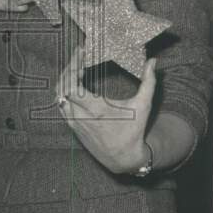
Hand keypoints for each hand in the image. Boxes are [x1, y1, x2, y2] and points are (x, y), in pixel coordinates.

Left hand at [56, 48, 156, 174]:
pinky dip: (65, 91)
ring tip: (77, 67)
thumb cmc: (134, 131)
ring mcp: (74, 122)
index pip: (72, 85)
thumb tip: (153, 61)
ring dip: (65, 79)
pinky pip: (62, 105)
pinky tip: (75, 83)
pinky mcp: (72, 126)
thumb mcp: (144, 106)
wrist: (123, 158)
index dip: (73, 67)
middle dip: (69, 69)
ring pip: (59, 95)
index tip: (81, 54)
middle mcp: (81, 116)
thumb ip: (149, 82)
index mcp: (96, 110)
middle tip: (79, 58)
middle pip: (62, 87)